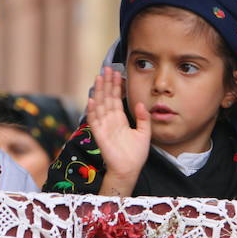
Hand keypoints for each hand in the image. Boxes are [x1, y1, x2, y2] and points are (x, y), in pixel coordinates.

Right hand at [87, 66, 150, 182]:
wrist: (129, 170)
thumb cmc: (136, 155)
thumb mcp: (144, 133)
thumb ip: (143, 118)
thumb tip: (141, 103)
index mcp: (120, 120)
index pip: (116, 99)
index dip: (116, 86)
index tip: (117, 73)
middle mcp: (110, 120)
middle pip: (107, 98)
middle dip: (107, 83)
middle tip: (107, 68)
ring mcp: (104, 126)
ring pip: (100, 105)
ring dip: (99, 91)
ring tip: (99, 77)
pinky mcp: (100, 135)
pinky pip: (94, 120)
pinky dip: (92, 110)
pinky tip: (92, 99)